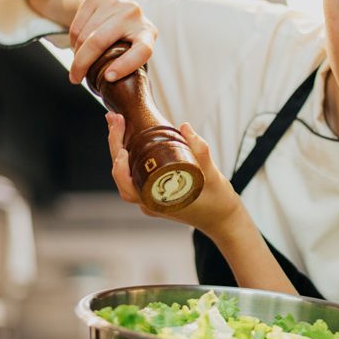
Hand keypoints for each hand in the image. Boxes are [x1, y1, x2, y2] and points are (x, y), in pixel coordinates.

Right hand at [27, 0, 157, 84]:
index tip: (108, 78)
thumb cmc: (128, 38)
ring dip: (76, 53)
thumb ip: (127, 65)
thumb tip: (112, 99)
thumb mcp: (134, 50)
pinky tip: (76, 47)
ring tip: (77, 63)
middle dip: (83, 63)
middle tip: (75, 79)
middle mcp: (134, 14)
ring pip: (85, 34)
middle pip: (100, 41)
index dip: (126, 66)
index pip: (142, 51)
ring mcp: (115, 3)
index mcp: (148, 33)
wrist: (119, 4)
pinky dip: (73, 40)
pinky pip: (77, 24)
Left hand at [105, 112, 241, 236]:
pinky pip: (136, 173)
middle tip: (115, 119)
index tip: (122, 149)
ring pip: (127, 173)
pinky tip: (130, 137)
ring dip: (120, 148)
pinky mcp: (156, 191)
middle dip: (115, 145)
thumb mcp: (212, 176)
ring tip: (118, 123)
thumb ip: (200, 153)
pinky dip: (130, 155)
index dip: (120, 168)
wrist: (223, 219)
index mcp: (157, 202)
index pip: (128, 186)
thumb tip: (184, 127)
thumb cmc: (218, 203)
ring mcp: (151, 197)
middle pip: (122, 175)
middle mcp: (149, 201)